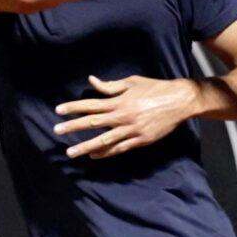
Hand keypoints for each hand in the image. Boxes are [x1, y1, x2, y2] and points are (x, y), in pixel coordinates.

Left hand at [55, 74, 202, 158]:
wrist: (180, 101)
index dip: (73, 107)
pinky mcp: (140, 140)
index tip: (58, 110)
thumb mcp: (132, 82)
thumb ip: (110, 86)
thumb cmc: (156, 88)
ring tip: (71, 152)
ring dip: (85, 147)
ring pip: (104, 140)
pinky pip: (120, 148)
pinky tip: (94, 156)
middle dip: (73, 127)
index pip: (91, 104)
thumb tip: (92, 81)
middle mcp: (122, 116)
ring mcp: (131, 130)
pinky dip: (106, 153)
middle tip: (57, 131)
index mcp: (119, 101)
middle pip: (92, 123)